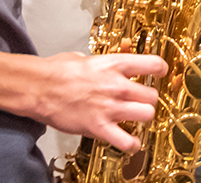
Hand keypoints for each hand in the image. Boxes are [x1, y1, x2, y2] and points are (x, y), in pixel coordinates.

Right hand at [33, 52, 166, 151]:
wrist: (39, 87)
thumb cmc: (57, 71)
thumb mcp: (85, 57)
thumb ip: (103, 61)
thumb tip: (110, 61)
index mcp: (114, 65)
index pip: (152, 64)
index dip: (161, 69)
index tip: (161, 72)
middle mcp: (116, 86)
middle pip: (152, 95)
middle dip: (149, 99)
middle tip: (142, 100)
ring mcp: (109, 107)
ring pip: (147, 115)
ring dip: (144, 117)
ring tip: (137, 118)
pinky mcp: (99, 127)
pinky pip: (126, 141)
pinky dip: (132, 144)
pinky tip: (131, 142)